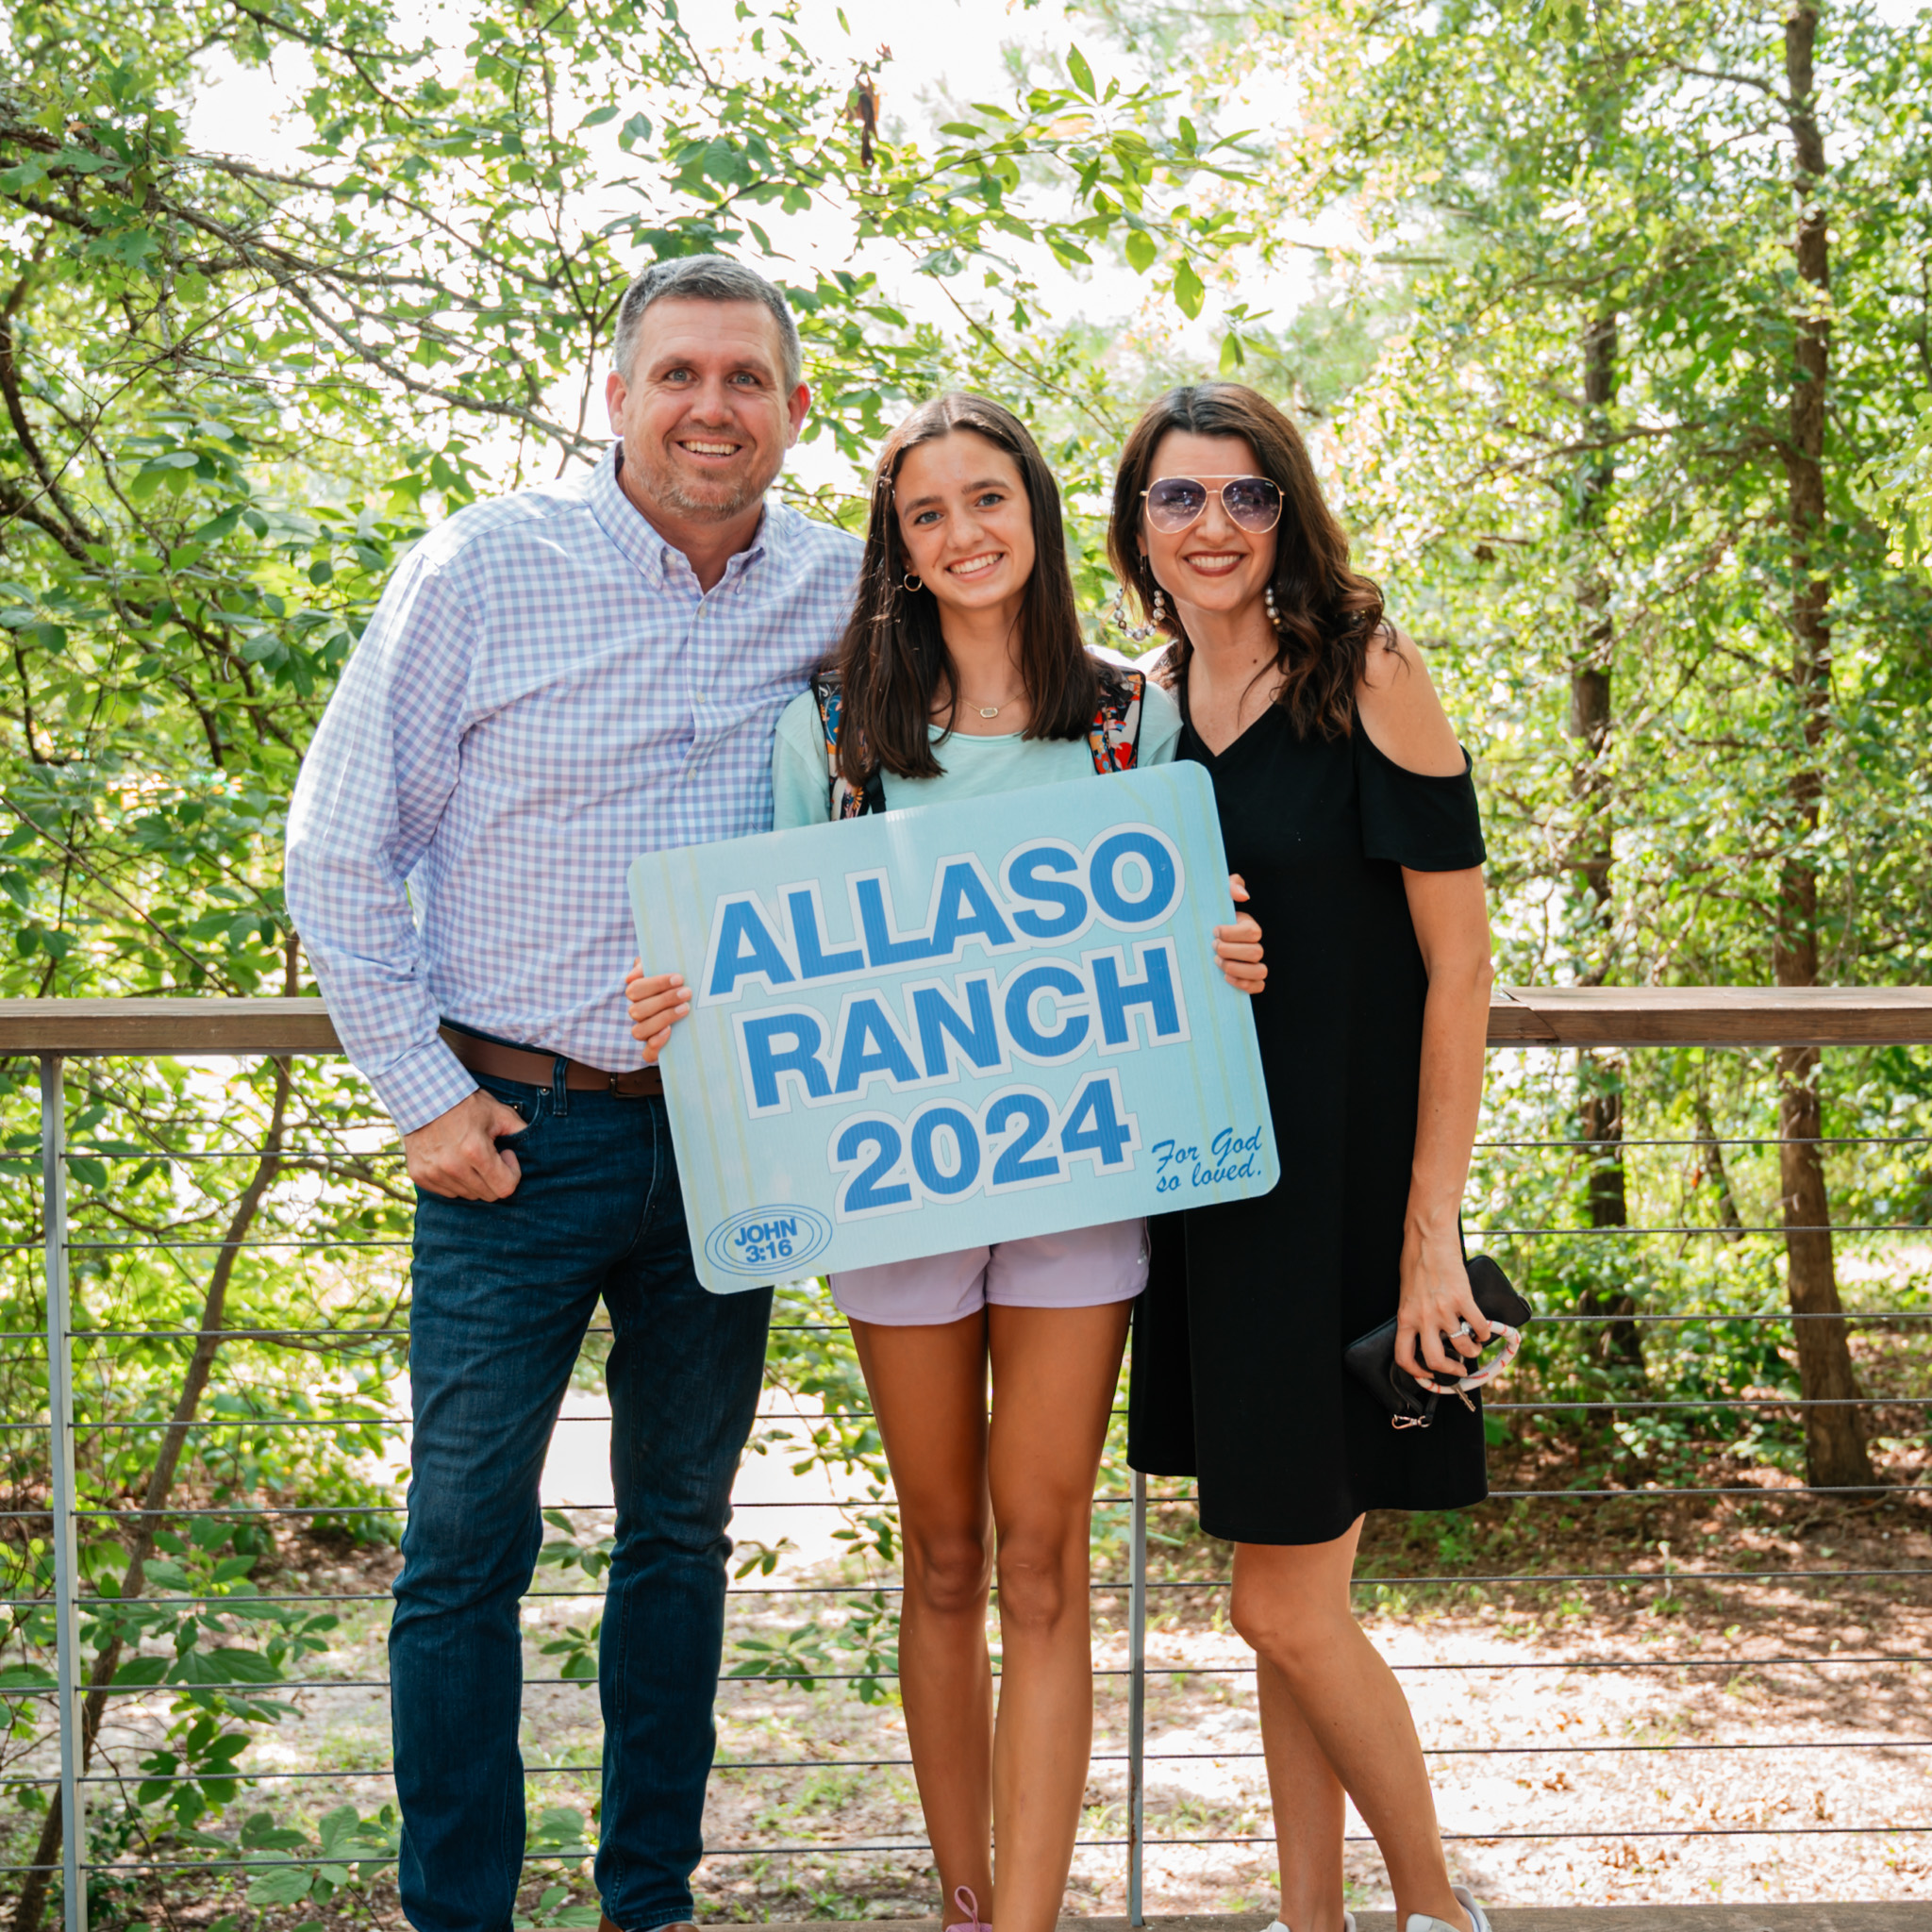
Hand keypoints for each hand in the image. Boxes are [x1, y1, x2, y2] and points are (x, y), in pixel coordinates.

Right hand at [404, 1088, 527, 1200]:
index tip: (506, 1154)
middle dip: (495, 1177)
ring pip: (468, 1195)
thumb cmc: (464, 1103)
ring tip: (470, 1155)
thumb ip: (521, 1131)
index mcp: (475, 1151)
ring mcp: (433, 1173)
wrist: (423, 1097)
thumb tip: (538, 1148)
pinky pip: (448, 1192)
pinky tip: (454, 1159)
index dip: (512, 1173)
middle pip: (488, 1195)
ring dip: (475, 1180)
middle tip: (490, 1154)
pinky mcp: (420, 1176)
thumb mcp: (499, 1112)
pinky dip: (456, 1181)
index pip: (505, 1188)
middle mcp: (452, 1166)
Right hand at [626, 960, 690, 1064]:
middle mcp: (637, 1014)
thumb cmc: (678, 985)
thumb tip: (632, 975)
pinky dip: (655, 1044)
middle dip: (664, 1000)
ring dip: (662, 1018)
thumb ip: (649, 966)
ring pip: (639, 1031)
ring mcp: (644, 1032)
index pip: (635, 989)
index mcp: (637, 995)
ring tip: (685, 1009)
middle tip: (687, 993)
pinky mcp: (653, 1050)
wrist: (696, 1005)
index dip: (656, 984)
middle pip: (638, 1010)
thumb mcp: (667, 969)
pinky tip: (669, 1032)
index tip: (679, 978)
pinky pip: (647, 1053)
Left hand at [1214, 874, 1265, 994]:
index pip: (1252, 932)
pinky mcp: (1249, 981)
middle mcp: (1254, 946)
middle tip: (1213, 946)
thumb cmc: (1208, 916)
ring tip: (1217, 961)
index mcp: (1249, 927)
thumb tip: (1244, 896)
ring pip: (1260, 971)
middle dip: (1230, 950)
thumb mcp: (1217, 896)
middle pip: (1256, 952)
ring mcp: (1253, 964)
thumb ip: (1230, 885)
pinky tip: (1226, 978)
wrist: (1196, 937)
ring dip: (1236, 968)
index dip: (1232, 933)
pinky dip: (1245, 985)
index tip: (1214, 930)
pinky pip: (1259, 986)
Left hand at [1394, 1226, 1491, 1388]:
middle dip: (1450, 1371)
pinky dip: (1485, 1333)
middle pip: (1436, 1360)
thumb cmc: (1415, 1260)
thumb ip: (1414, 1315)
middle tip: (1458, 1369)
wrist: (1428, 1236)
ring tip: (1474, 1346)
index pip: (1404, 1357)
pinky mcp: (1463, 1298)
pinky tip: (1484, 1331)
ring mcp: (1444, 1309)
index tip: (1427, 1376)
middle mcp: (1424, 1317)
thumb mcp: (1406, 1293)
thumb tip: (1426, 1334)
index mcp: (1405, 1317)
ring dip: (1472, 1351)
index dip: (1416, 1373)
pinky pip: (1479, 1326)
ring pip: (1463, 1346)